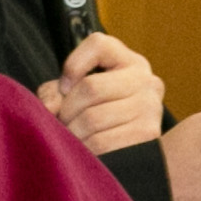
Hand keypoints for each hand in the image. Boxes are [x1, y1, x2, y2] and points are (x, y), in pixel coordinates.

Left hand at [37, 32, 165, 153]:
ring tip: (73, 139)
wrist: (138, 156)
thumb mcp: (79, 97)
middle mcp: (145, 80)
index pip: (98, 44)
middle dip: (67, 110)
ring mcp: (149, 106)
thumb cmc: (106, 122)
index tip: (65, 88)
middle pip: (90, 87)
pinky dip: (85, 150)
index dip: (73, 65)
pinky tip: (86, 152)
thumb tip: (50, 106)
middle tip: (64, 124)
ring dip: (74, 133)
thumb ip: (57, 92)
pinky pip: (102, 141)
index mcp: (129, 62)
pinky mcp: (148, 133)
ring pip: (92, 118)